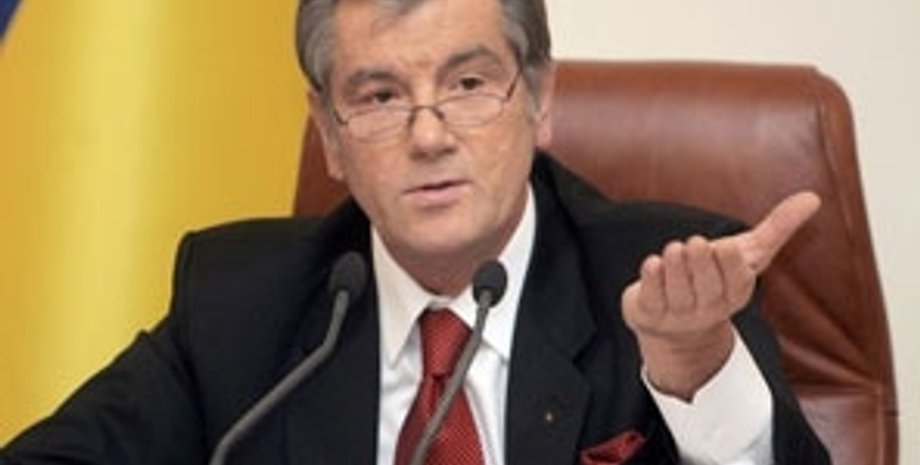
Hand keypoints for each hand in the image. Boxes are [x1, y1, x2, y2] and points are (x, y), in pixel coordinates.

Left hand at [621, 192, 820, 399]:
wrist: (676, 322)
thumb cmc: (716, 277)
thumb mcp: (748, 253)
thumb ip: (778, 227)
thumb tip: (813, 197)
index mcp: (734, 293)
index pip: (736, 284)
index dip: (731, 266)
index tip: (726, 245)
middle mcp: (707, 307)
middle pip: (706, 290)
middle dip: (701, 265)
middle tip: (695, 242)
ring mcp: (678, 314)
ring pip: (678, 294)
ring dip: (676, 269)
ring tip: (673, 249)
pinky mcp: (650, 313)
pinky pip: (651, 300)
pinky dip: (651, 281)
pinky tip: (652, 263)